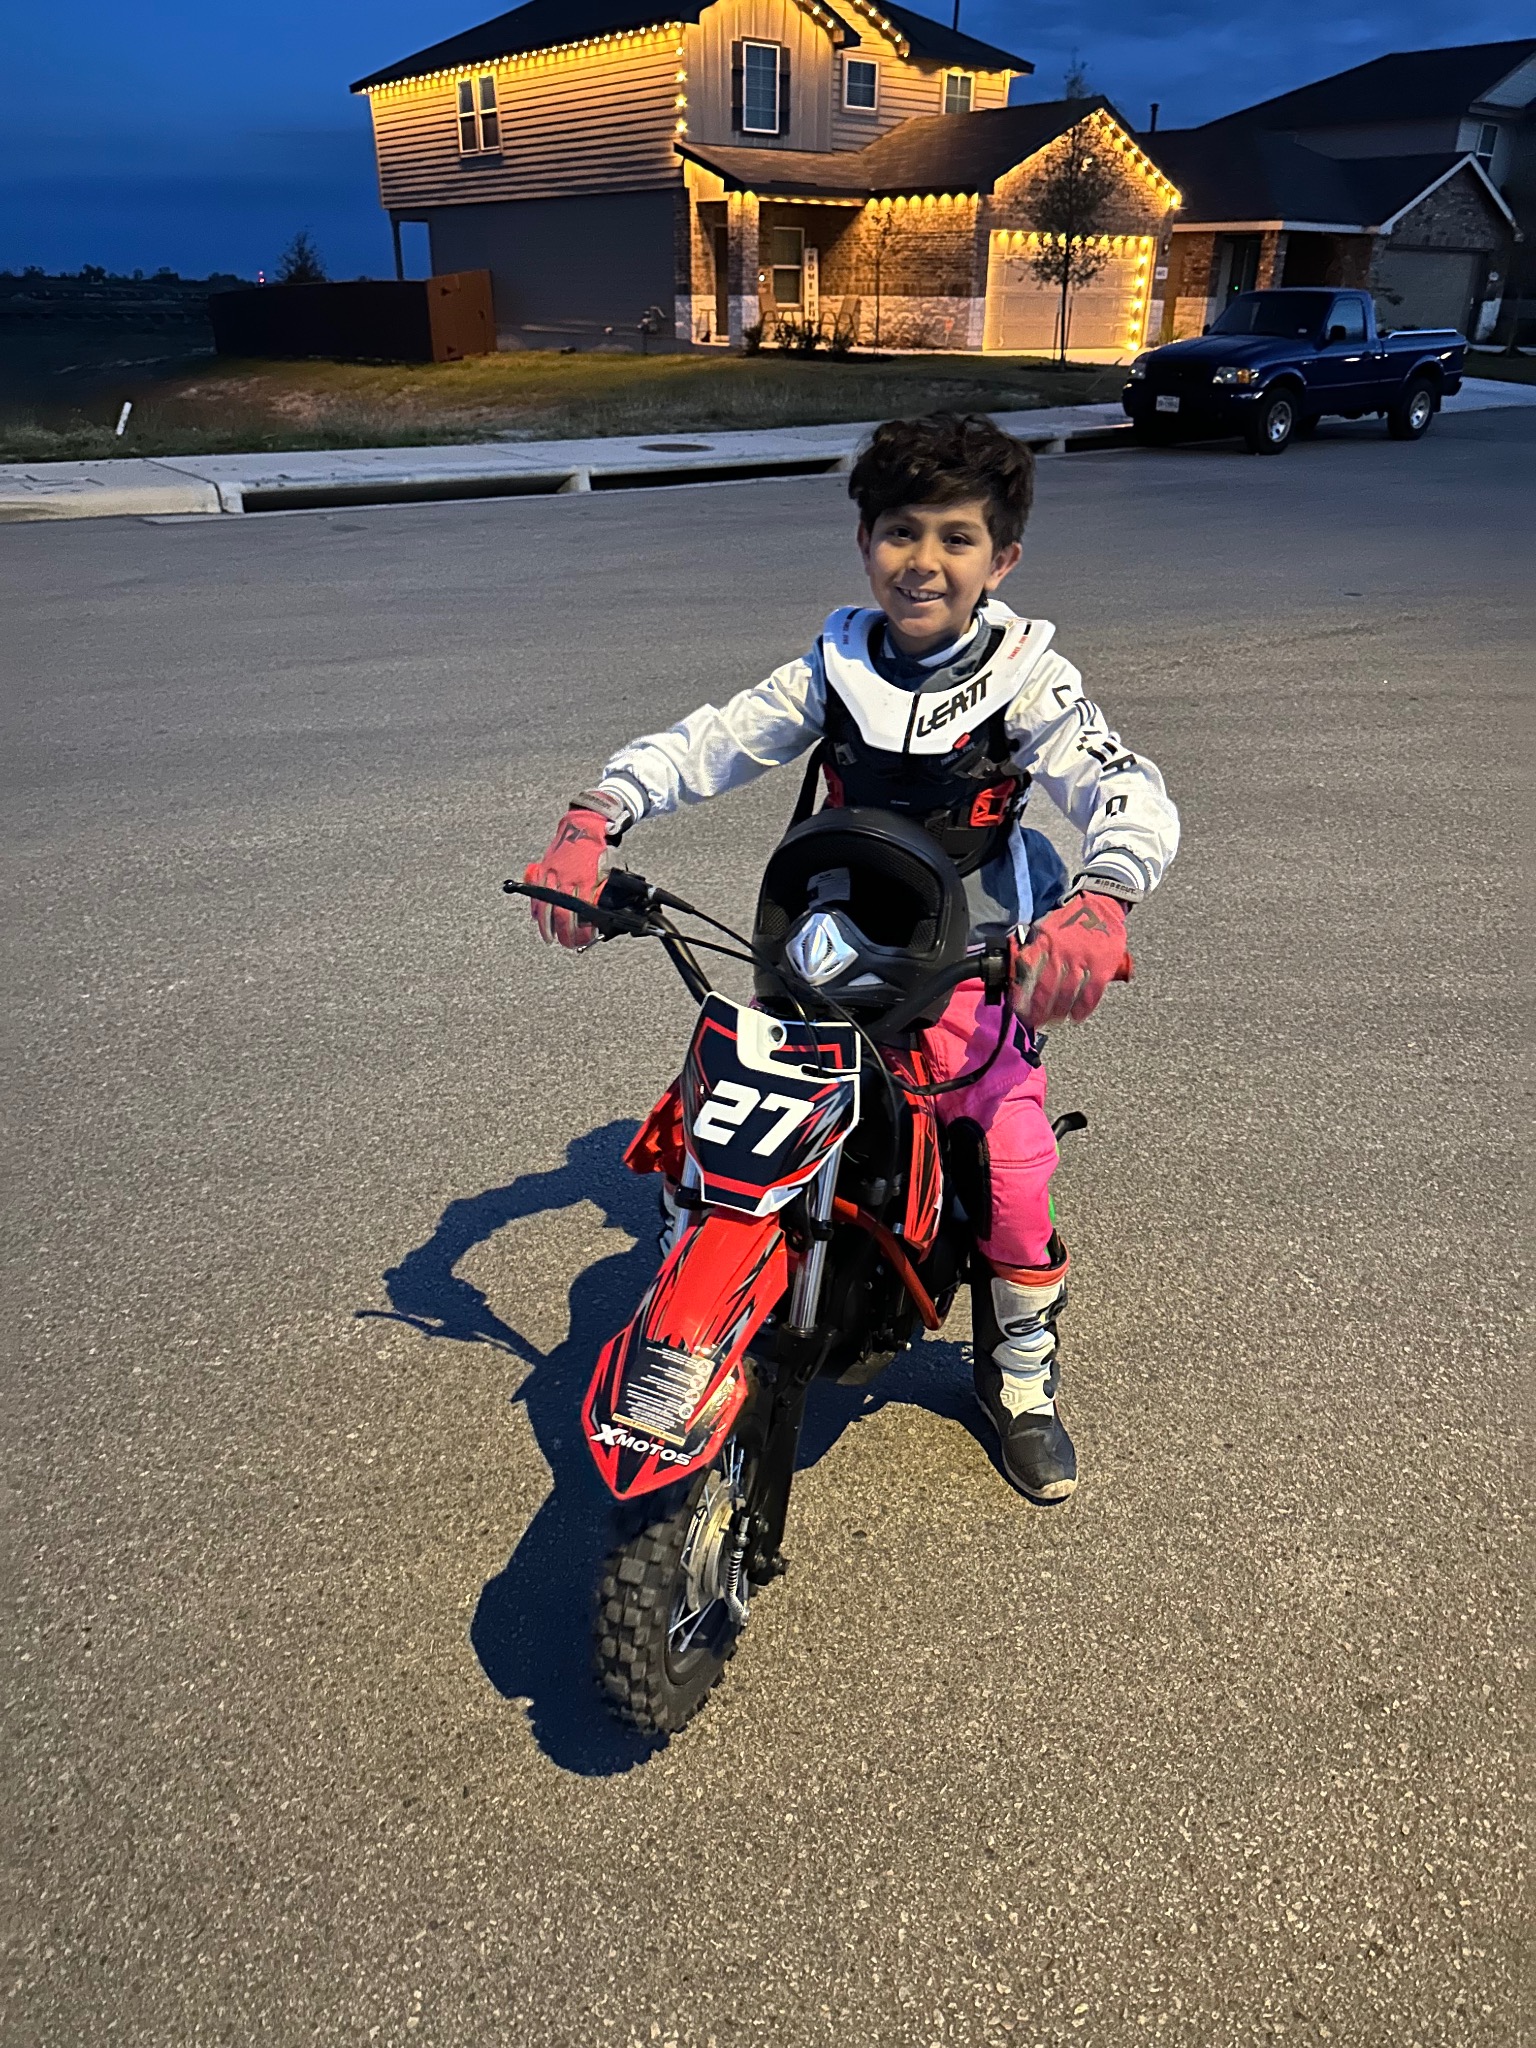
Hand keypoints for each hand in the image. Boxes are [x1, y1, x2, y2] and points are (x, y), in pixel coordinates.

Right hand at [524, 808, 611, 949]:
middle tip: (567, 943)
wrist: (583, 826)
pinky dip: (536, 907)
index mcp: (586, 880)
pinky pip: (536, 892)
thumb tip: (608, 912)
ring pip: (547, 905)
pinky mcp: (543, 869)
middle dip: (564, 933)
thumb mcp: (609, 871)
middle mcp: (567, 878)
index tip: (585, 939)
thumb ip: (605, 891)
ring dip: (547, 926)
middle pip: (563, 913)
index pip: (583, 912)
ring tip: (549, 939)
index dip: (583, 929)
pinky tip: (537, 920)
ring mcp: (553, 874)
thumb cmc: (599, 849)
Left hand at [1014, 893, 1131, 1027]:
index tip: (1018, 1009)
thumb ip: (1034, 948)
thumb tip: (1018, 970)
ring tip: (1054, 1021)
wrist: (1101, 903)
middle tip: (1034, 1022)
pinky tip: (1076, 1016)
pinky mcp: (1102, 966)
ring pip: (1067, 993)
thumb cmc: (1070, 918)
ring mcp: (1083, 960)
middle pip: (1046, 988)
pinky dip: (1084, 1007)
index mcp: (1045, 942)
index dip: (1022, 994)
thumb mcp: (1045, 927)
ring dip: (1059, 1011)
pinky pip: (1091, 992)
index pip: (1028, 973)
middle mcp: (1061, 952)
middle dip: (1039, 1008)